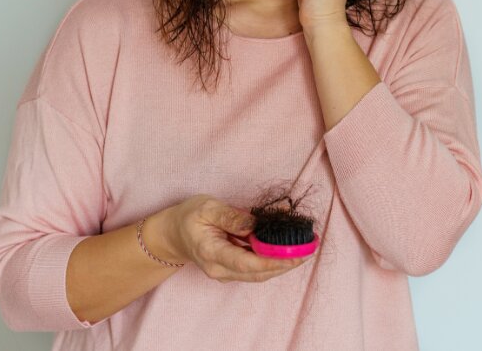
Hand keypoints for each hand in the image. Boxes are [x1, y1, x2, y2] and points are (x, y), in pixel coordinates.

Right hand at [165, 195, 310, 282]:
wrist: (173, 234)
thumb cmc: (189, 217)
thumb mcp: (207, 208)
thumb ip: (232, 217)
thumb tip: (256, 224)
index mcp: (212, 253)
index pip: (247, 263)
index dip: (272, 261)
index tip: (294, 256)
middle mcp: (219, 269)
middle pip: (257, 272)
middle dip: (285, 264)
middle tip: (308, 251)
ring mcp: (225, 272)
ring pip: (259, 274)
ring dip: (282, 264)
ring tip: (304, 251)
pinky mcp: (231, 270)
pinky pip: (255, 268)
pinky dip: (272, 260)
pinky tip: (287, 249)